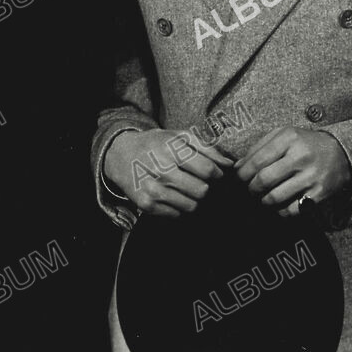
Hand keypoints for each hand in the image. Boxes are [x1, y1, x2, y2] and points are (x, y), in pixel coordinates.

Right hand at [103, 128, 232, 216]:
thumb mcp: (180, 136)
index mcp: (171, 149)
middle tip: (199, 182)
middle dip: (205, 187)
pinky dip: (179, 208)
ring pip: (191, 205)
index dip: (217, 174)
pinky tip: (173, 196)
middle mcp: (161, 169)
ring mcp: (152, 188)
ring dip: (193, 199)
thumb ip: (207, 148)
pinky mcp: (145, 204)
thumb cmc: (157, 143)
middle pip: (202, 190)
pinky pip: (176, 215)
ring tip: (186, 189)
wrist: (121, 154)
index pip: (207, 169)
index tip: (214, 173)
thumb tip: (230, 164)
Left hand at [235, 127, 351, 216]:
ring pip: (274, 198)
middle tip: (250, 190)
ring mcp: (311, 177)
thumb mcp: (284, 135)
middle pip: (263, 180)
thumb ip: (259, 147)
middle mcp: (301, 157)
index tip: (238, 180)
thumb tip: (237, 167)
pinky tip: (279, 205)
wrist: (342, 154)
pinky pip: (290, 210)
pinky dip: (280, 211)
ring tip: (263, 197)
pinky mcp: (318, 194)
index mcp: (290, 138)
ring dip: (263, 201)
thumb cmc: (306, 144)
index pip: (257, 160)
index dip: (242, 174)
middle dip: (251, 189)